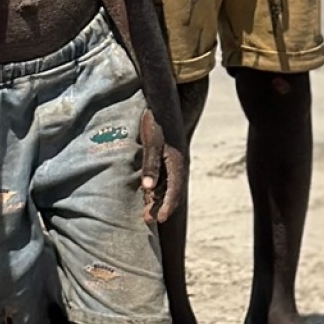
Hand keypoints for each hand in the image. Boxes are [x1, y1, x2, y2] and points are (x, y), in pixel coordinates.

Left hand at [137, 110, 184, 226]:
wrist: (162, 102)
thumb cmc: (156, 122)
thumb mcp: (151, 143)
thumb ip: (150, 166)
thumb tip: (147, 188)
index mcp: (177, 163)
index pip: (174, 191)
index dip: (167, 207)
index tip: (160, 220)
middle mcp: (178, 165)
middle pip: (171, 192)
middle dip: (160, 207)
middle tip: (146, 221)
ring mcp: (173, 162)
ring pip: (167, 186)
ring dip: (157, 199)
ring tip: (144, 212)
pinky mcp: (167, 157)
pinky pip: (164, 177)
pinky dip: (155, 188)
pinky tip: (146, 194)